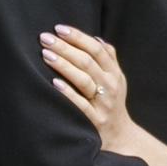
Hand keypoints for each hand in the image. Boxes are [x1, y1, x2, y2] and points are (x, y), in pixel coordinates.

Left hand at [42, 23, 136, 152]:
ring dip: (64, 65)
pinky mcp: (95, 120)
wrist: (121, 137)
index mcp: (114, 74)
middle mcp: (111, 86)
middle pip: (88, 62)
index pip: (97, 49)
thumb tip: (96, 38)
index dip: (78, 37)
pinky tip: (54, 83)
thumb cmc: (112, 103)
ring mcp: (103, 104)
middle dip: (65, 47)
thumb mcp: (116, 80)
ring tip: (46, 54)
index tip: (59, 28)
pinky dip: (68, 93)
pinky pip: (80, 105)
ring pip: (84, 80)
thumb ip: (109, 59)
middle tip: (45, 38)